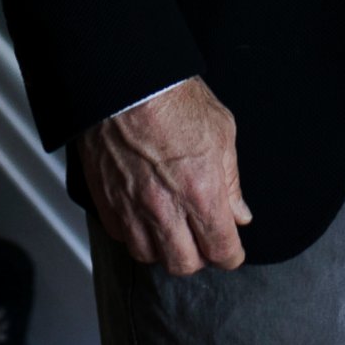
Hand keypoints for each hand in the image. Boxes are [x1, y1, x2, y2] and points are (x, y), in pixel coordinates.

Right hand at [76, 76, 252, 276]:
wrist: (124, 80)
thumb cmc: (171, 96)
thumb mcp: (221, 130)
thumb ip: (232, 181)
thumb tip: (238, 213)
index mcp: (201, 192)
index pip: (222, 250)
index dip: (231, 254)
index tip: (231, 247)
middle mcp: (165, 208)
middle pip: (185, 264)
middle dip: (199, 256)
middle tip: (202, 239)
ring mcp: (131, 207)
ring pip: (150, 255)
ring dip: (164, 248)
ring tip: (171, 229)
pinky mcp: (106, 200)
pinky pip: (121, 236)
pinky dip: (135, 233)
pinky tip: (144, 216)